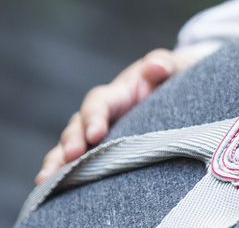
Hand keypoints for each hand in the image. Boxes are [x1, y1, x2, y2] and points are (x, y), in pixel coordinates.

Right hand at [35, 48, 196, 184]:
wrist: (177, 93)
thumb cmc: (174, 78)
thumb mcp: (176, 66)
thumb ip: (166, 63)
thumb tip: (154, 67)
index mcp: (118, 94)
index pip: (98, 103)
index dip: (94, 117)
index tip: (96, 134)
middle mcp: (102, 116)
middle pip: (76, 127)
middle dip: (70, 142)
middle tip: (71, 157)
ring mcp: (100, 135)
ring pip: (70, 147)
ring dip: (58, 162)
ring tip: (47, 180)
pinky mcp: (104, 153)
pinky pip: (81, 164)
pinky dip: (65, 175)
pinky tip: (53, 190)